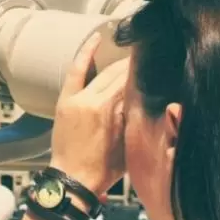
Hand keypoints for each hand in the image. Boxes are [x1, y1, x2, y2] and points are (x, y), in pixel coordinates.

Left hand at [49, 33, 130, 197]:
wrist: (73, 179)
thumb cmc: (103, 169)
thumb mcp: (128, 143)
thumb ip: (134, 117)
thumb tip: (144, 97)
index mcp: (109, 110)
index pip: (130, 83)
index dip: (143, 72)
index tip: (154, 64)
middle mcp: (92, 99)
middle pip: (117, 75)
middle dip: (132, 66)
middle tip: (146, 59)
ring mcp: (77, 98)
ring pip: (101, 73)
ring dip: (115, 63)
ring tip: (129, 55)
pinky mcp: (66, 100)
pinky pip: (76, 71)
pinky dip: (85, 54)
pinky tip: (95, 40)